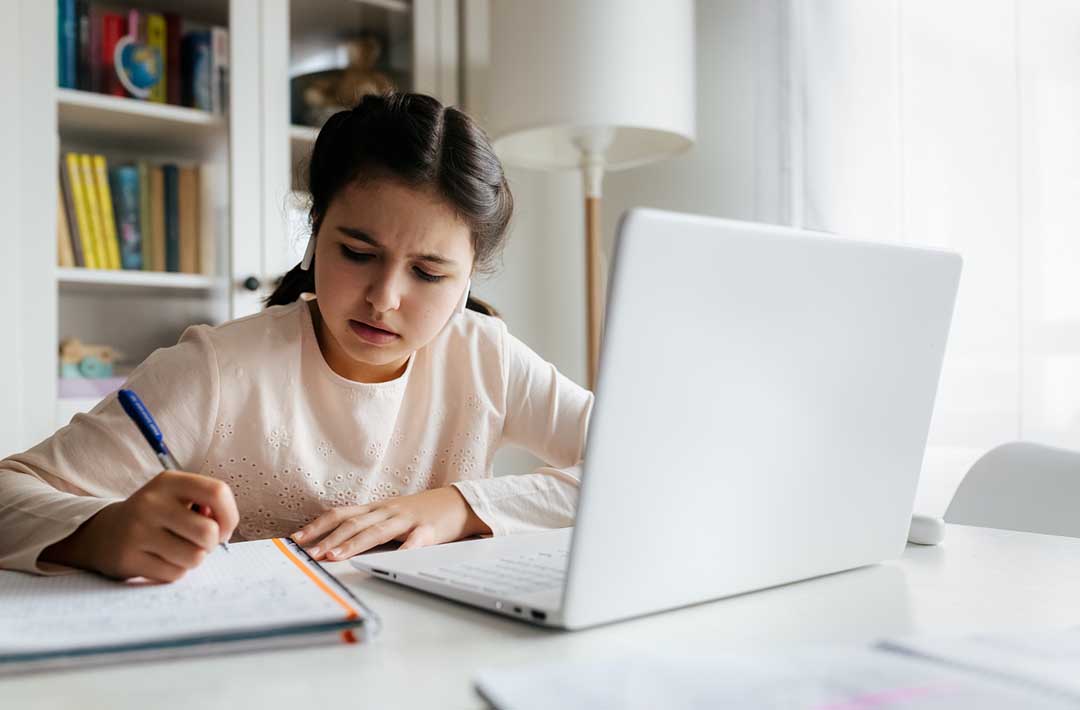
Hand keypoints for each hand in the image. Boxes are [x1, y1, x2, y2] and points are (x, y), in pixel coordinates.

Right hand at [40, 471, 237, 582]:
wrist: (106, 533)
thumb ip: (207, 504)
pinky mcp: (128, 558)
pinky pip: (174, 574)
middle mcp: (151, 503)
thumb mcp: (177, 497)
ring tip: (179, 550)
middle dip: (211, 544)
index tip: (223, 527)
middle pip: (208, 531)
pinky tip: (161, 560)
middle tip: (200, 543)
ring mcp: (137, 531)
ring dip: (194, 559)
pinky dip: (175, 571)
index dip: (230, 515)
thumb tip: (223, 529)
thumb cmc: (157, 515)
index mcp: (169, 482)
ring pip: (193, 557)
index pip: (217, 492)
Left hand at [291, 486, 490, 560]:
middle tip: (310, 554)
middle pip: (353, 523)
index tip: (297, 540)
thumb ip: (367, 526)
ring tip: (335, 557)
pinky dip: (404, 550)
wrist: (459, 503)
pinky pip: (416, 541)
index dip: (317, 526)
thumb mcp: (390, 516)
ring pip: (376, 531)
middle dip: (328, 539)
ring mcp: (408, 519)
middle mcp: (387, 511)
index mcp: (375, 509)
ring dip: (353, 544)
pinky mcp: (429, 529)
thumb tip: (332, 545)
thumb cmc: (420, 513)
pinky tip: (394, 559)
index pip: (340, 514)